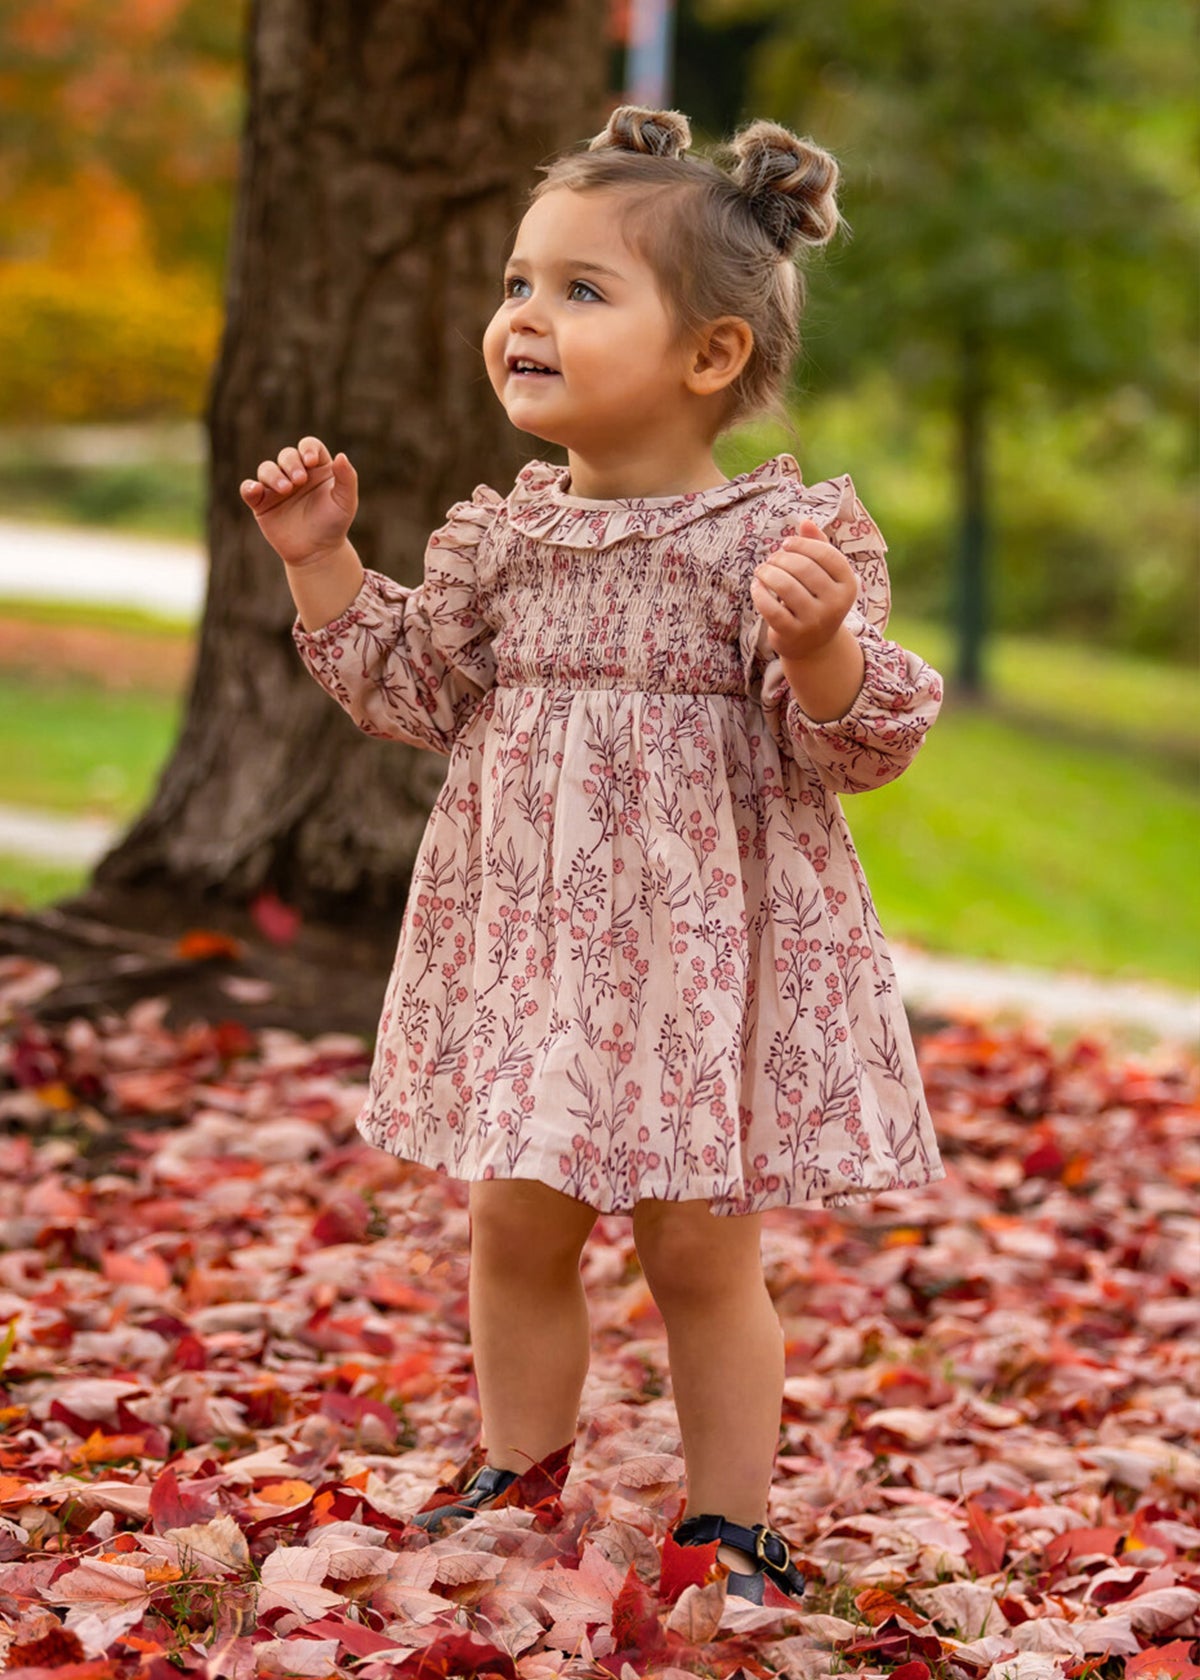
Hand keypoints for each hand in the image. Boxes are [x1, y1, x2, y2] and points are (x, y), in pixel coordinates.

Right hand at [239, 436, 357, 567]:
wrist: (317, 552)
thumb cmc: (334, 524)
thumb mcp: (346, 502)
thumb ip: (347, 479)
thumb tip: (341, 456)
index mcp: (316, 468)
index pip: (309, 446)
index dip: (307, 448)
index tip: (310, 461)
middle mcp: (295, 474)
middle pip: (287, 455)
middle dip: (291, 463)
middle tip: (299, 480)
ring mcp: (277, 487)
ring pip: (266, 469)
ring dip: (273, 475)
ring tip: (285, 489)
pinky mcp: (262, 503)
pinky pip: (248, 489)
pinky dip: (249, 487)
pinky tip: (255, 490)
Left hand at [750, 518, 857, 659]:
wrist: (814, 645)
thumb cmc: (816, 599)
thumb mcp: (824, 575)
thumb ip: (817, 546)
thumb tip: (806, 522)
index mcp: (848, 584)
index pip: (826, 554)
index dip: (802, 544)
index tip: (786, 544)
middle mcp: (836, 604)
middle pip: (803, 568)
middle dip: (781, 558)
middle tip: (770, 559)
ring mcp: (815, 621)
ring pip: (786, 586)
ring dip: (767, 572)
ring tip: (761, 571)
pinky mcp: (793, 634)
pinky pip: (771, 608)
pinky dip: (759, 593)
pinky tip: (756, 587)